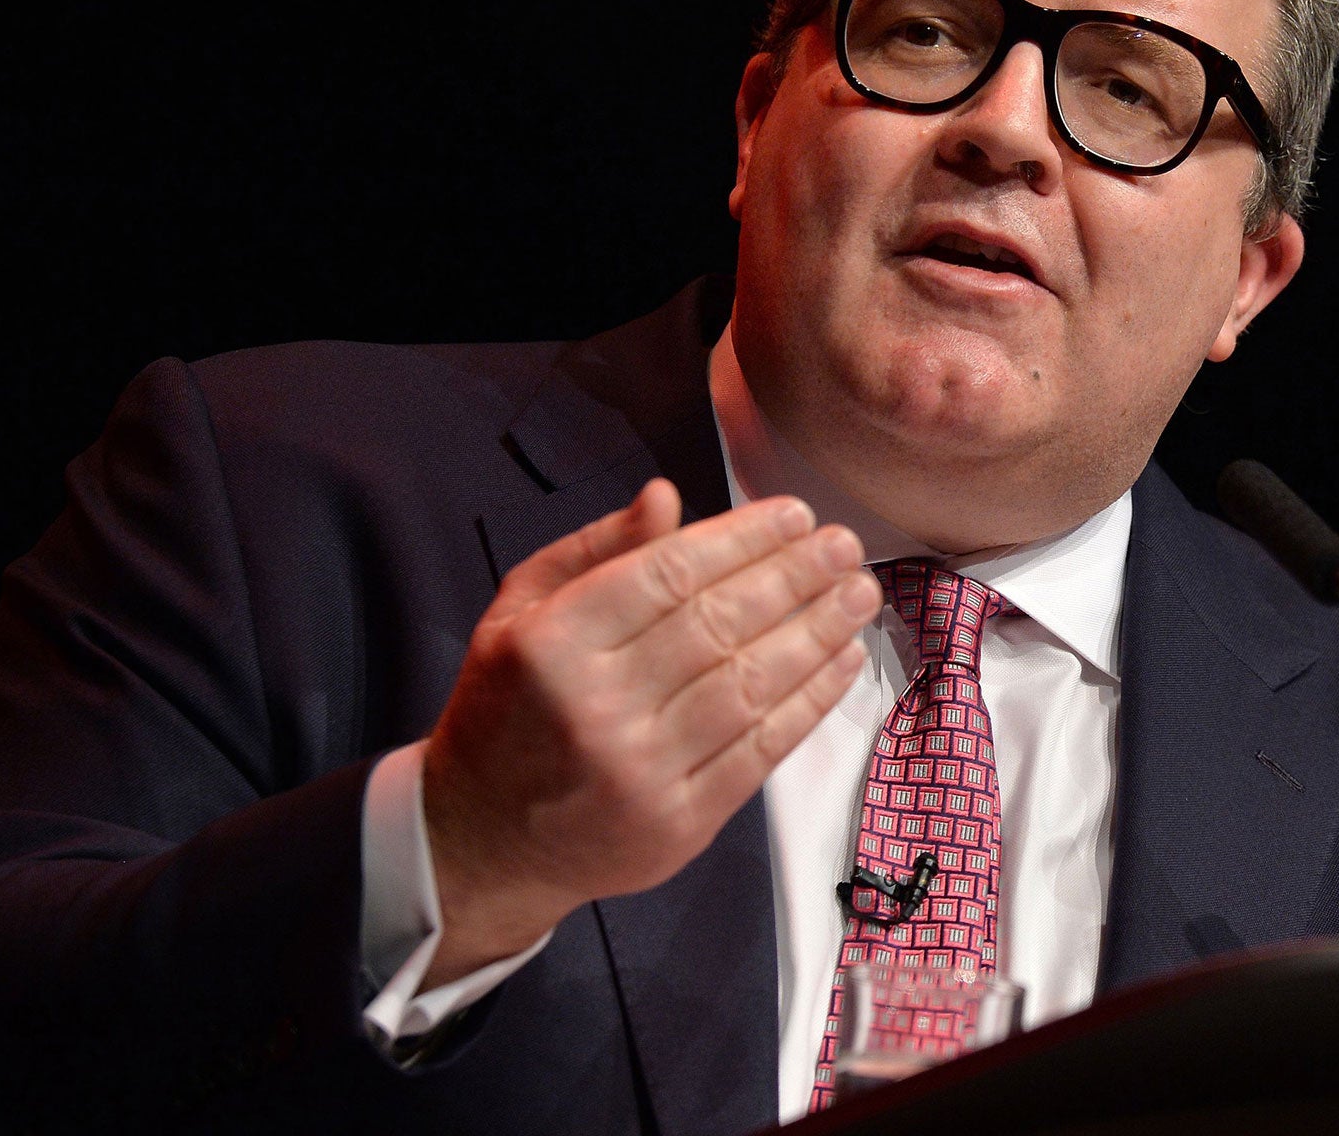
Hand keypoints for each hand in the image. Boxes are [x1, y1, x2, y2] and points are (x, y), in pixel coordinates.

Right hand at [420, 479, 876, 985]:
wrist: (479, 841)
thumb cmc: (508, 708)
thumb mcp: (523, 611)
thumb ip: (597, 550)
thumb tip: (667, 496)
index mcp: (553, 644)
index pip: (668, 574)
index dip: (742, 538)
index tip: (794, 514)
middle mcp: (597, 708)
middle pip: (719, 626)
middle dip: (795, 578)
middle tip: (843, 546)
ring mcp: (641, 773)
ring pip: (750, 686)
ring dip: (816, 634)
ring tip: (858, 594)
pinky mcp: (678, 825)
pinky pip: (760, 752)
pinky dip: (809, 703)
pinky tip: (841, 662)